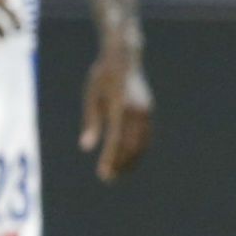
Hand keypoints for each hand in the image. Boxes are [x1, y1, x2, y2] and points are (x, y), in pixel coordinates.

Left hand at [80, 45, 152, 181]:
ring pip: (142, 143)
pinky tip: (128, 157)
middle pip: (132, 145)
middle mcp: (137, 111)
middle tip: (109, 178)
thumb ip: (91, 123)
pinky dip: (138, 149)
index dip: (110, 159)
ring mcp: (146, 111)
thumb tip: (86, 148)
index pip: (116, 140)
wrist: (125, 58)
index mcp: (121, 107)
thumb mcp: (91, 97)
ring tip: (119, 172)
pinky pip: (145, 136)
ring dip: (131, 159)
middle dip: (121, 164)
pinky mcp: (148, 111)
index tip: (103, 174)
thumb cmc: (103, 77)